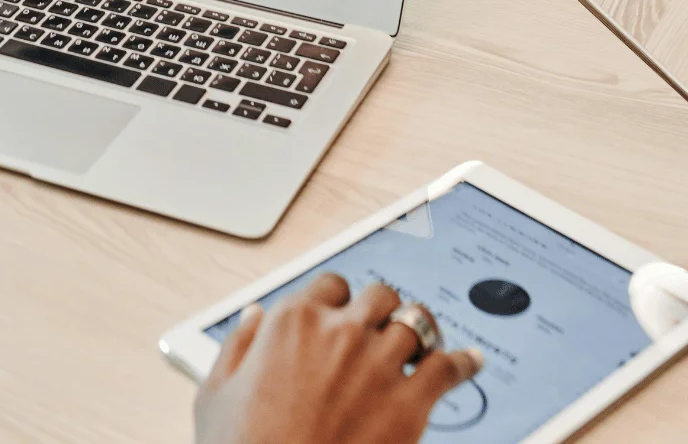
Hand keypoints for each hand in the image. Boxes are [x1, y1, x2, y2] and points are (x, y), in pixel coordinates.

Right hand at [195, 275, 482, 443]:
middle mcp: (340, 332)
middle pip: (379, 296)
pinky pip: (448, 368)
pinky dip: (463, 362)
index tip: (342, 313)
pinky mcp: (410, 403)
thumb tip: (254, 315)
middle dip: (383, 309)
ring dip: (422, 330)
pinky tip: (470, 362)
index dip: (338, 299)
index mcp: (292, 322)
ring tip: (426, 339)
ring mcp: (378, 364)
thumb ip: (238, 343)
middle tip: (385, 325)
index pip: (330, 284)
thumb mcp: (217, 391)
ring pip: (417, 322)